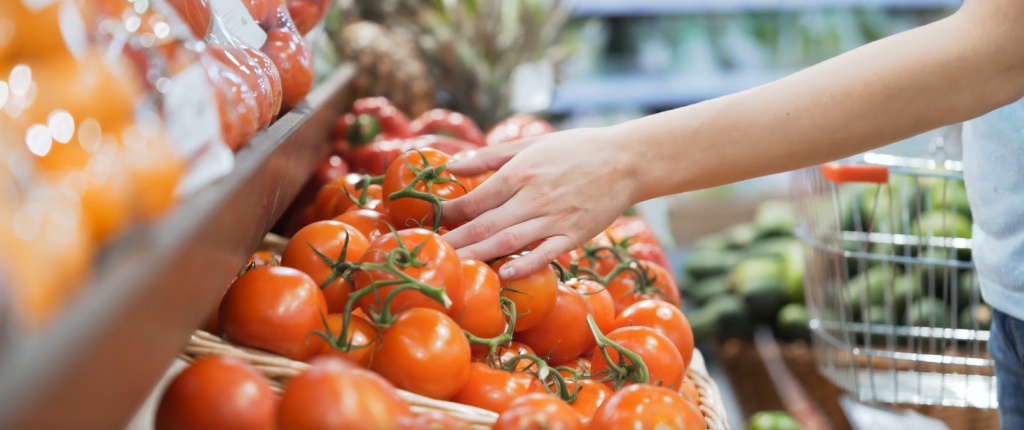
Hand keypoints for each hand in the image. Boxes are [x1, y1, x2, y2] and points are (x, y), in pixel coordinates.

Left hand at [440, 127, 637, 279]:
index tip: (432, 224)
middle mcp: (534, 196)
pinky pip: (546, 253)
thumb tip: (450, 167)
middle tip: (430, 254)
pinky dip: (525, 264)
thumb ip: (489, 156)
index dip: (452, 213)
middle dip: (456, 240)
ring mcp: (555, 218)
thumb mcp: (531, 145)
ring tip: (455, 266)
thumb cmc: (575, 149)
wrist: (626, 160)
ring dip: (480, 255)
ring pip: (510, 240)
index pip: (477, 198)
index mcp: (521, 172)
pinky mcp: (575, 235)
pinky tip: (505, 274)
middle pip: (486, 223)